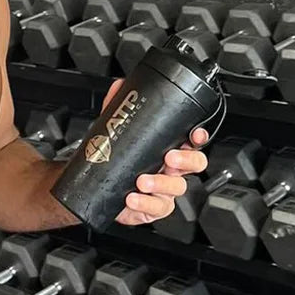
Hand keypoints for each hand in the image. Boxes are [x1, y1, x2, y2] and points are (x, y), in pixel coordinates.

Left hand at [98, 77, 210, 226]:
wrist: (95, 188)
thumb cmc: (114, 160)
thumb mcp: (115, 132)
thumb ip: (118, 108)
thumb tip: (119, 85)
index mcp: (169, 148)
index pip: (192, 140)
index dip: (198, 136)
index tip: (194, 134)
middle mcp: (171, 170)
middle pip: (195, 164)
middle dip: (186, 160)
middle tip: (169, 158)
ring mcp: (164, 190)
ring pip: (177, 188)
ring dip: (160, 184)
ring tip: (142, 180)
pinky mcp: (152, 208)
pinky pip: (157, 208)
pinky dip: (145, 204)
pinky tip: (132, 198)